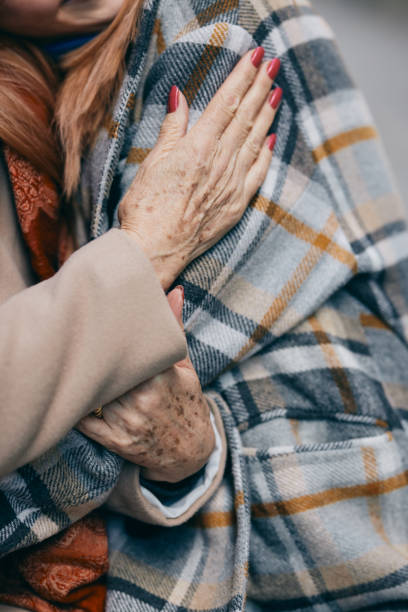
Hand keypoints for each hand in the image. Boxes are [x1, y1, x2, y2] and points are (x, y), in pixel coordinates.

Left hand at [76, 286, 214, 482]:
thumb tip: (175, 291)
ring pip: (93, 395)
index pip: (124, 354)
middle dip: (90, 358)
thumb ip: (174, 328)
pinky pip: (86, 424)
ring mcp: (128, 423)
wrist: (191, 450)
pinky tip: (69, 394)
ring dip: (82, 380)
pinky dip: (76, 409)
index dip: (104, 340)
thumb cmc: (186, 401)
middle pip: (104, 374)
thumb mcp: (184, 365)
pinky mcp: (117, 442)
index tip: (91, 324)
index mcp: (160, 377)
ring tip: (68, 360)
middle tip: (71, 338)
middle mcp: (143, 401)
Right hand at [119, 47, 281, 288]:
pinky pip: (258, 173)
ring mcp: (232, 184)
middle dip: (260, 86)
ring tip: (276, 91)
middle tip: (273, 64)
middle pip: (245, 117)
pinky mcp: (237, 205)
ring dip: (267, 113)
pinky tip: (273, 137)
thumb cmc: (146, 208)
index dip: (243, 77)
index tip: (256, 56)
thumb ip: (172, 128)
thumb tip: (178, 95)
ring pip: (256, 141)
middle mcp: (221, 163)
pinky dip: (267, 153)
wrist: (155, 250)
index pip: (227, 103)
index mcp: (198, 147)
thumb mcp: (153, 161)